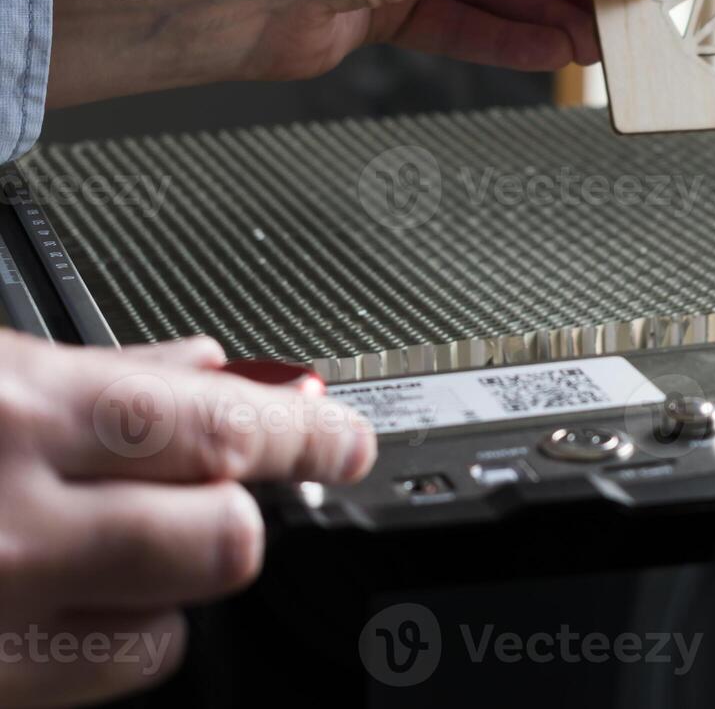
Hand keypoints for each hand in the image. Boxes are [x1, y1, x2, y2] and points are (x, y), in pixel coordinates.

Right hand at [0, 330, 376, 706]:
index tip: (347, 442)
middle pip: (225, 539)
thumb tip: (208, 370)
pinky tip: (59, 596)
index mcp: (22, 414)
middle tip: (226, 491)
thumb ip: (102, 373)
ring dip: (166, 585)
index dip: (308, 437)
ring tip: (104, 541)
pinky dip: (98, 639)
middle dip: (241, 513)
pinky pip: (91, 677)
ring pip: (166, 632)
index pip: (224, 429)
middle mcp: (14, 528)